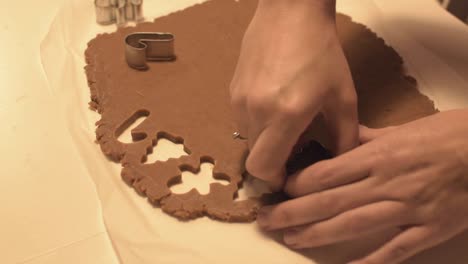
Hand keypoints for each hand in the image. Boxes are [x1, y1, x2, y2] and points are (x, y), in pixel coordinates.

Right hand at [230, 0, 357, 189]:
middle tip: (294, 148)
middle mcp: (255, 111)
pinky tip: (275, 103)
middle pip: (254, 158)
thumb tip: (342, 165)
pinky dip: (257, 123)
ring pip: (247, 139)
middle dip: (273, 162)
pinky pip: (241, 120)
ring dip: (265, 141)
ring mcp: (239, 100)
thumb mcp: (343, 96)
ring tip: (286, 122)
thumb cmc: (322, 52)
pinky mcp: (232, 90)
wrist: (290, 12)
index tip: (289, 175)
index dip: (274, 180)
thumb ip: (345, 137)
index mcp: (285, 115)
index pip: (263, 167)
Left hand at [257, 109, 467, 263]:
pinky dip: (369, 263)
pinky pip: (394, 251)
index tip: (277, 190)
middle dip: (292, 212)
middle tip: (265, 221)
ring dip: (316, 235)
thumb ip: (365, 138)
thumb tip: (337, 142)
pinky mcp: (428, 229)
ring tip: (290, 238)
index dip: (297, 184)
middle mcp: (385, 183)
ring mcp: (407, 209)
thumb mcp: (402, 129)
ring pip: (352, 226)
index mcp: (378, 155)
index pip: (325, 173)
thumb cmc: (447, 135)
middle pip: (328, 201)